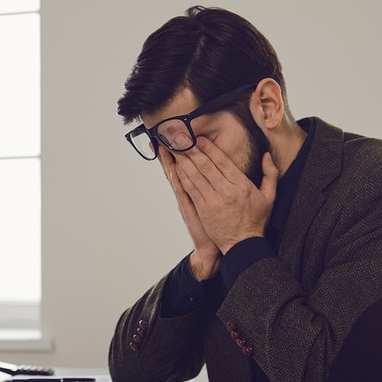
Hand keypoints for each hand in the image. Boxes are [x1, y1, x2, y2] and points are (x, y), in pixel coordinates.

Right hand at [159, 146, 221, 279]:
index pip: (185, 167)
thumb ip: (212, 186)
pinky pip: (182, 192)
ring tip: (165, 144)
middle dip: (173, 151)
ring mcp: (186, 201)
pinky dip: (177, 181)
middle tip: (165, 133)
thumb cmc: (216, 225)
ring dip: (170, 161)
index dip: (179, 152)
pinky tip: (174, 169)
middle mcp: (187, 194)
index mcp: (195, 190)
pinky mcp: (188, 210)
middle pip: (177, 168)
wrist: (211, 248)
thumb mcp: (211, 203)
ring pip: (176, 177)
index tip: (175, 136)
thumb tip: (216, 170)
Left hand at [173, 137, 278, 253]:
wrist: (243, 244)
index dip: (209, 148)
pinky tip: (177, 167)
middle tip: (182, 138)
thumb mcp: (269, 197)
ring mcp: (213, 201)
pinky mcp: (203, 210)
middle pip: (206, 165)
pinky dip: (183, 177)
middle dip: (192, 150)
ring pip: (196, 176)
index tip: (199, 138)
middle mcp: (226, 191)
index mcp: (242, 185)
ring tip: (175, 148)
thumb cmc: (256, 220)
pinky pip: (191, 190)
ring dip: (184, 160)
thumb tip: (267, 155)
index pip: (223, 161)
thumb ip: (270, 174)